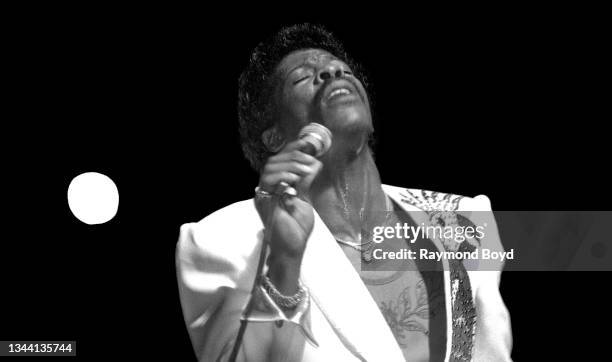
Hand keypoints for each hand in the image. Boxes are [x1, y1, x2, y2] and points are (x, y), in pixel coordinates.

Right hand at [255, 138, 322, 258]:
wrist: (292, 248)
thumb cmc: (297, 228)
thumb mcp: (304, 199)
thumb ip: (305, 181)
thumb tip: (314, 163)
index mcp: (276, 185)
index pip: (280, 160)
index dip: (292, 149)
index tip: (307, 144)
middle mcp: (267, 187)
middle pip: (274, 160)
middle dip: (293, 155)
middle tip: (309, 160)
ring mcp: (263, 193)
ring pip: (270, 167)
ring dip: (290, 164)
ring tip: (305, 169)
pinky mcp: (263, 200)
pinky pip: (268, 180)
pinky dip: (282, 175)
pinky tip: (295, 178)